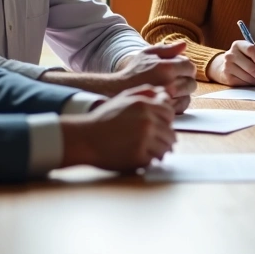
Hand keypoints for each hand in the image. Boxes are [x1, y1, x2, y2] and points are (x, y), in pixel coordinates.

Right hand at [60, 84, 176, 170]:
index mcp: (145, 105)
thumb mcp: (122, 99)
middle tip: (152, 143)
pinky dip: (149, 160)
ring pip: (165, 148)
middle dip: (163, 139)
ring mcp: (144, 139)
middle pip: (170, 133)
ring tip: (146, 151)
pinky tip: (138, 156)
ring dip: (158, 151)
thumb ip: (144, 93)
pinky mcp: (139, 156)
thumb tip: (163, 93)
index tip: (156, 127)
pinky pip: (154, 160)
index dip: (164, 122)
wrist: (84, 139)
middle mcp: (147, 121)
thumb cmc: (102, 119)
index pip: (169, 114)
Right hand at [114, 42, 196, 113]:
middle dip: (186, 80)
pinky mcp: (164, 110)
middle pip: (191, 82)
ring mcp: (167, 99)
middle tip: (176, 80)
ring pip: (188, 95)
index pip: (190, 67)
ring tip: (173, 89)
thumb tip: (184, 45)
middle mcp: (169, 83)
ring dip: (183, 93)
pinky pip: (182, 106)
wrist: (117, 90)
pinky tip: (170, 98)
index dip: (186, 68)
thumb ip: (167, 49)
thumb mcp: (146, 54)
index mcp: (166, 67)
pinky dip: (179, 103)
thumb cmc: (133, 70)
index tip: (179, 70)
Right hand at [207, 40, 254, 86]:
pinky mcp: (227, 77)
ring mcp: (227, 66)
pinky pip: (243, 83)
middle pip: (250, 66)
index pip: (250, 50)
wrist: (227, 65)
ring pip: (247, 76)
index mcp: (238, 45)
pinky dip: (250, 84)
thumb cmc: (245, 57)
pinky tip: (251, 81)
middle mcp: (230, 54)